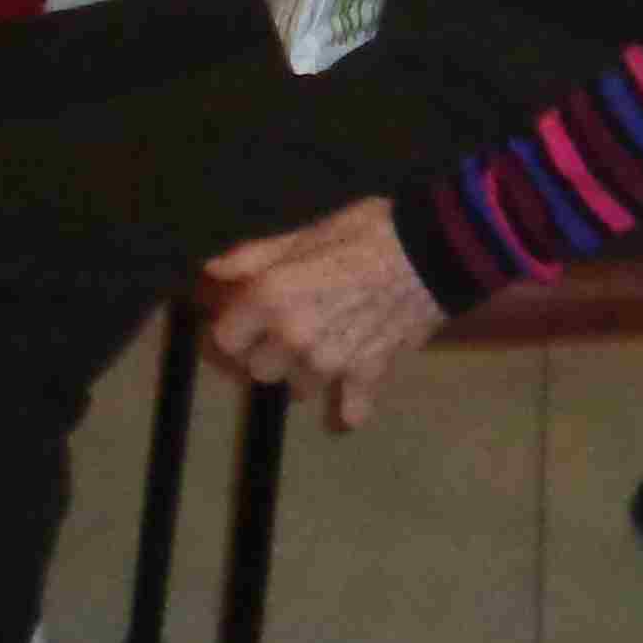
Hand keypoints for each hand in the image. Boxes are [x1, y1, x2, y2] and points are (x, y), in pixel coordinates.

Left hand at [201, 200, 443, 430]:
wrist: (430, 250)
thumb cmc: (364, 232)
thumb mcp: (305, 234)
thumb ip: (254, 257)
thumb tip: (212, 270)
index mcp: (271, 298)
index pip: (226, 340)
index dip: (234, 330)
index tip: (246, 321)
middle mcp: (293, 338)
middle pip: (261, 370)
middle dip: (270, 352)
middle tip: (290, 328)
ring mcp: (331, 362)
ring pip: (300, 389)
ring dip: (307, 373)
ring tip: (326, 346)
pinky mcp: (368, 374)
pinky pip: (352, 410)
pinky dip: (351, 408)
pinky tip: (352, 402)